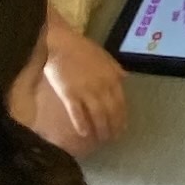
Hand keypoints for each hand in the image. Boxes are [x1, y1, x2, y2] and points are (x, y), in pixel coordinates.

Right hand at [44, 29, 127, 145]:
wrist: (60, 44)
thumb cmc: (81, 48)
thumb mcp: (104, 56)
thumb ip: (115, 68)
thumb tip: (125, 78)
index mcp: (112, 77)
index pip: (121, 101)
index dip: (122, 117)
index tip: (122, 127)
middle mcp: (102, 86)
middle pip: (111, 111)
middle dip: (114, 126)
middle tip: (113, 139)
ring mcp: (86, 91)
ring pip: (97, 115)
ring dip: (101, 129)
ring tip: (101, 140)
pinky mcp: (69, 94)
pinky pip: (77, 113)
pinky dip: (82, 124)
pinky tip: (84, 133)